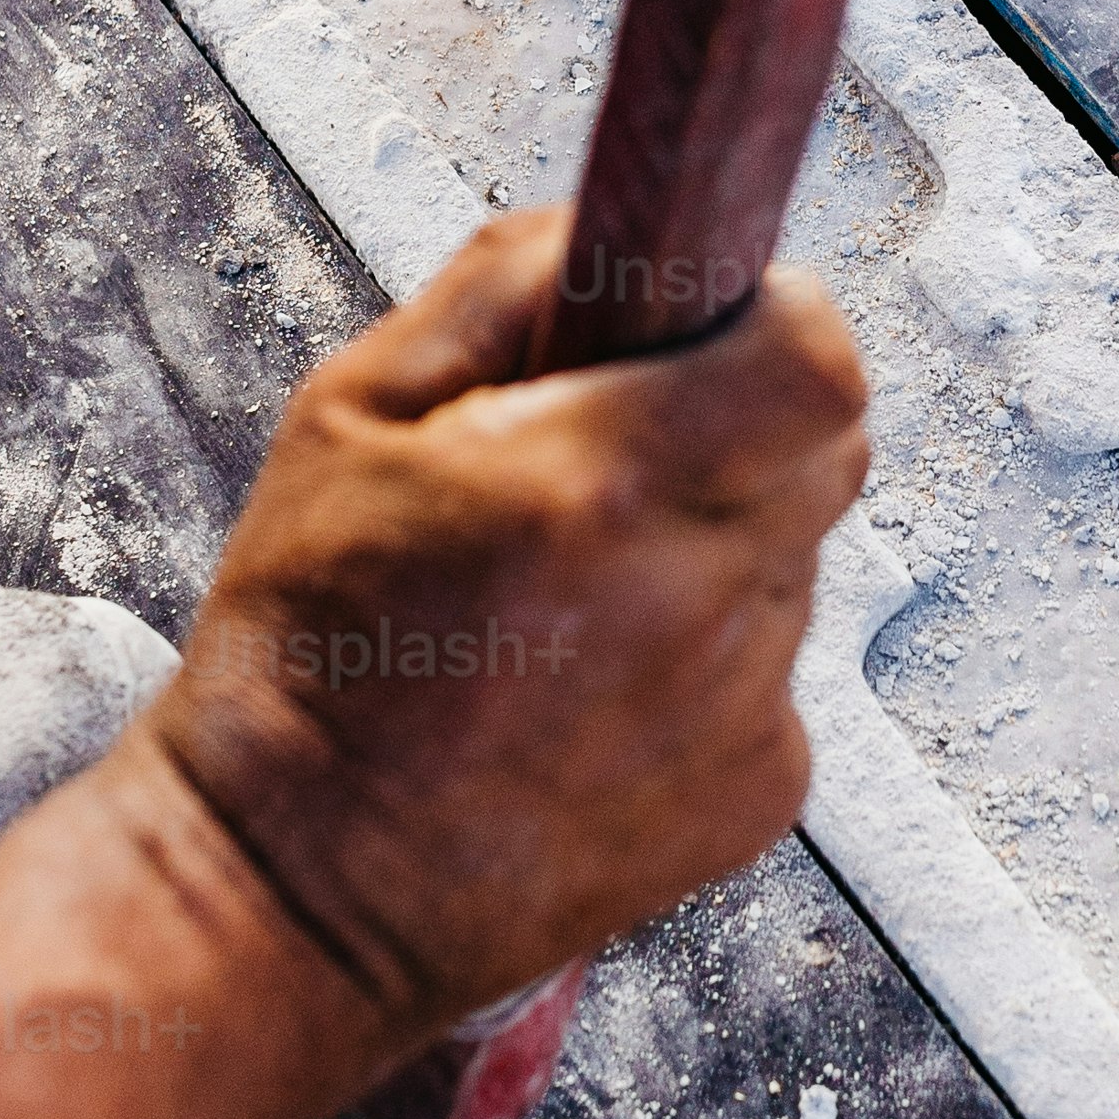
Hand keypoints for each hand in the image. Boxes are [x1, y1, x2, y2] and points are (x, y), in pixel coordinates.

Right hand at [133, 210, 866, 1047]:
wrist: (293, 893)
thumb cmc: (305, 649)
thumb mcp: (347, 412)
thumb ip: (502, 284)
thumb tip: (620, 224)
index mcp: (601, 483)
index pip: (816, 356)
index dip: (775, 321)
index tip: (709, 331)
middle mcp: (698, 599)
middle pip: (825, 448)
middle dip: (743, 424)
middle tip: (620, 461)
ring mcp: (743, 709)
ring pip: (791, 563)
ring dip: (713, 552)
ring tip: (567, 609)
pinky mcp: (760, 797)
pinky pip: (771, 677)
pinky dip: (705, 668)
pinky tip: (583, 702)